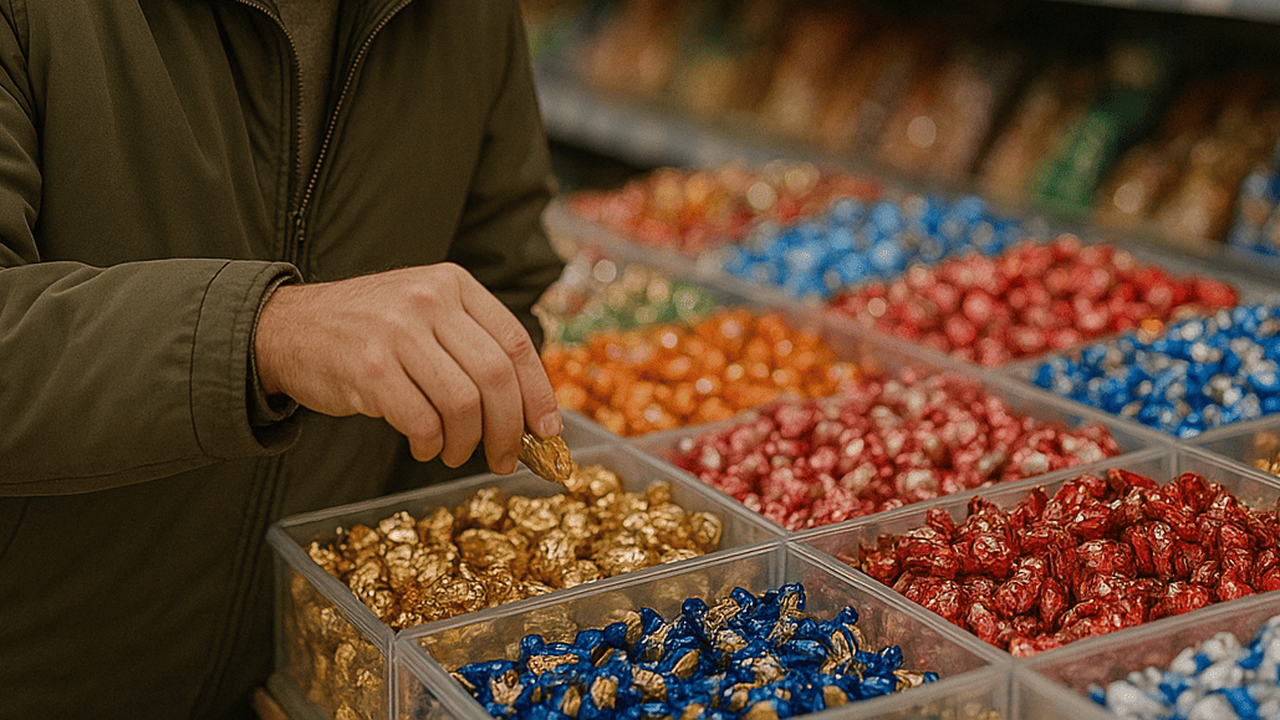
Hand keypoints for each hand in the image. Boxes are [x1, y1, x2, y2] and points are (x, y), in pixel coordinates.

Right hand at [253, 262, 560, 472]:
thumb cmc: (368, 331)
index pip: (515, 342)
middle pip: (496, 376)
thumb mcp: (424, 313)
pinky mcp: (369, 368)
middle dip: (508, 429)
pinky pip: (422, 421)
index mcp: (453, 284)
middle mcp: (428, 300)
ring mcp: (397, 331)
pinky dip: (432, 444)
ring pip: (463, 403)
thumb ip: (471, 345)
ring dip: (467, 443)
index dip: (538, 393)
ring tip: (455, 453)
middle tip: (505, 458)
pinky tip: (424, 446)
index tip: (547, 432)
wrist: (286, 328)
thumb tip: (528, 413)